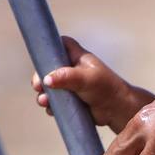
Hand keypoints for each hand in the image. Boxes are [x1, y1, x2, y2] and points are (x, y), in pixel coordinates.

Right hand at [31, 36, 151, 133]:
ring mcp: (68, 84)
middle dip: (40, 78)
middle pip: (46, 68)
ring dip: (43, 94)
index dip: (46, 50)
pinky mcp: (69, 99)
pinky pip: (54, 101)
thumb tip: (47, 80)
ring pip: (48, 86)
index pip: (57, 44)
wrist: (117, 110)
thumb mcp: (86, 79)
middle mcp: (70, 67)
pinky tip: (51, 110)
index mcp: (75, 55)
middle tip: (38, 86)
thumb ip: (66, 77)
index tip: (39, 60)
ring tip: (44, 102)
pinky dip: (51, 105)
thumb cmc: (106, 88)